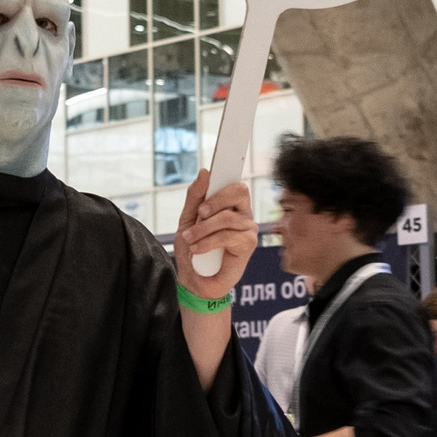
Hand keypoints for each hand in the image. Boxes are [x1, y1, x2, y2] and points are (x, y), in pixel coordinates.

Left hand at [175, 169, 255, 301]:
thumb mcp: (187, 220)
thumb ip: (195, 197)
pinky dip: (208, 242)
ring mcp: (248, 228)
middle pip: (238, 191)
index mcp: (229, 204)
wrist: (194, 280)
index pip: (233, 181)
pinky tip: (198, 250)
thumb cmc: (193, 250)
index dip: (230, 167)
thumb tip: (205, 171)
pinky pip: (229, 235)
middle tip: (199, 214)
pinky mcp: (249, 244)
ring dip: (203, 229)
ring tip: (190, 240)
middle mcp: (242, 213)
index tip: (224, 155)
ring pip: (228, 217)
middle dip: (214, 201)